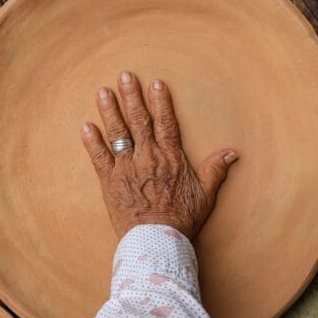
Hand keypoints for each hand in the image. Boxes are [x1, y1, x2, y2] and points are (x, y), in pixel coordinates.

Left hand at [80, 71, 237, 239]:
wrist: (157, 240)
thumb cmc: (182, 219)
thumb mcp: (206, 194)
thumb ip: (216, 170)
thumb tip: (232, 152)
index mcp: (171, 158)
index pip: (165, 123)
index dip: (160, 102)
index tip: (155, 84)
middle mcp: (148, 157)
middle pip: (139, 121)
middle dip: (131, 96)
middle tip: (124, 76)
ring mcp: (127, 168)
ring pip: (117, 134)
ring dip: (109, 111)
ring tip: (102, 92)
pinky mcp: (110, 182)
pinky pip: (99, 158)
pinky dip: (92, 142)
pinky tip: (86, 126)